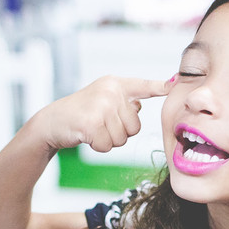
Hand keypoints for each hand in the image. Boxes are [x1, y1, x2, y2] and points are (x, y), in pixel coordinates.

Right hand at [29, 75, 169, 153]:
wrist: (52, 122)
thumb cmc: (81, 114)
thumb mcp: (103, 101)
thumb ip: (123, 103)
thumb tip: (138, 107)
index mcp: (116, 84)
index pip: (143, 86)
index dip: (161, 87)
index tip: (177, 81)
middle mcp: (111, 91)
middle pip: (134, 127)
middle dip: (119, 133)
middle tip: (99, 124)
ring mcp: (101, 105)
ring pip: (122, 139)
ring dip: (108, 141)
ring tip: (92, 129)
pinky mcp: (91, 123)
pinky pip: (107, 146)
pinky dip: (98, 147)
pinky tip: (85, 135)